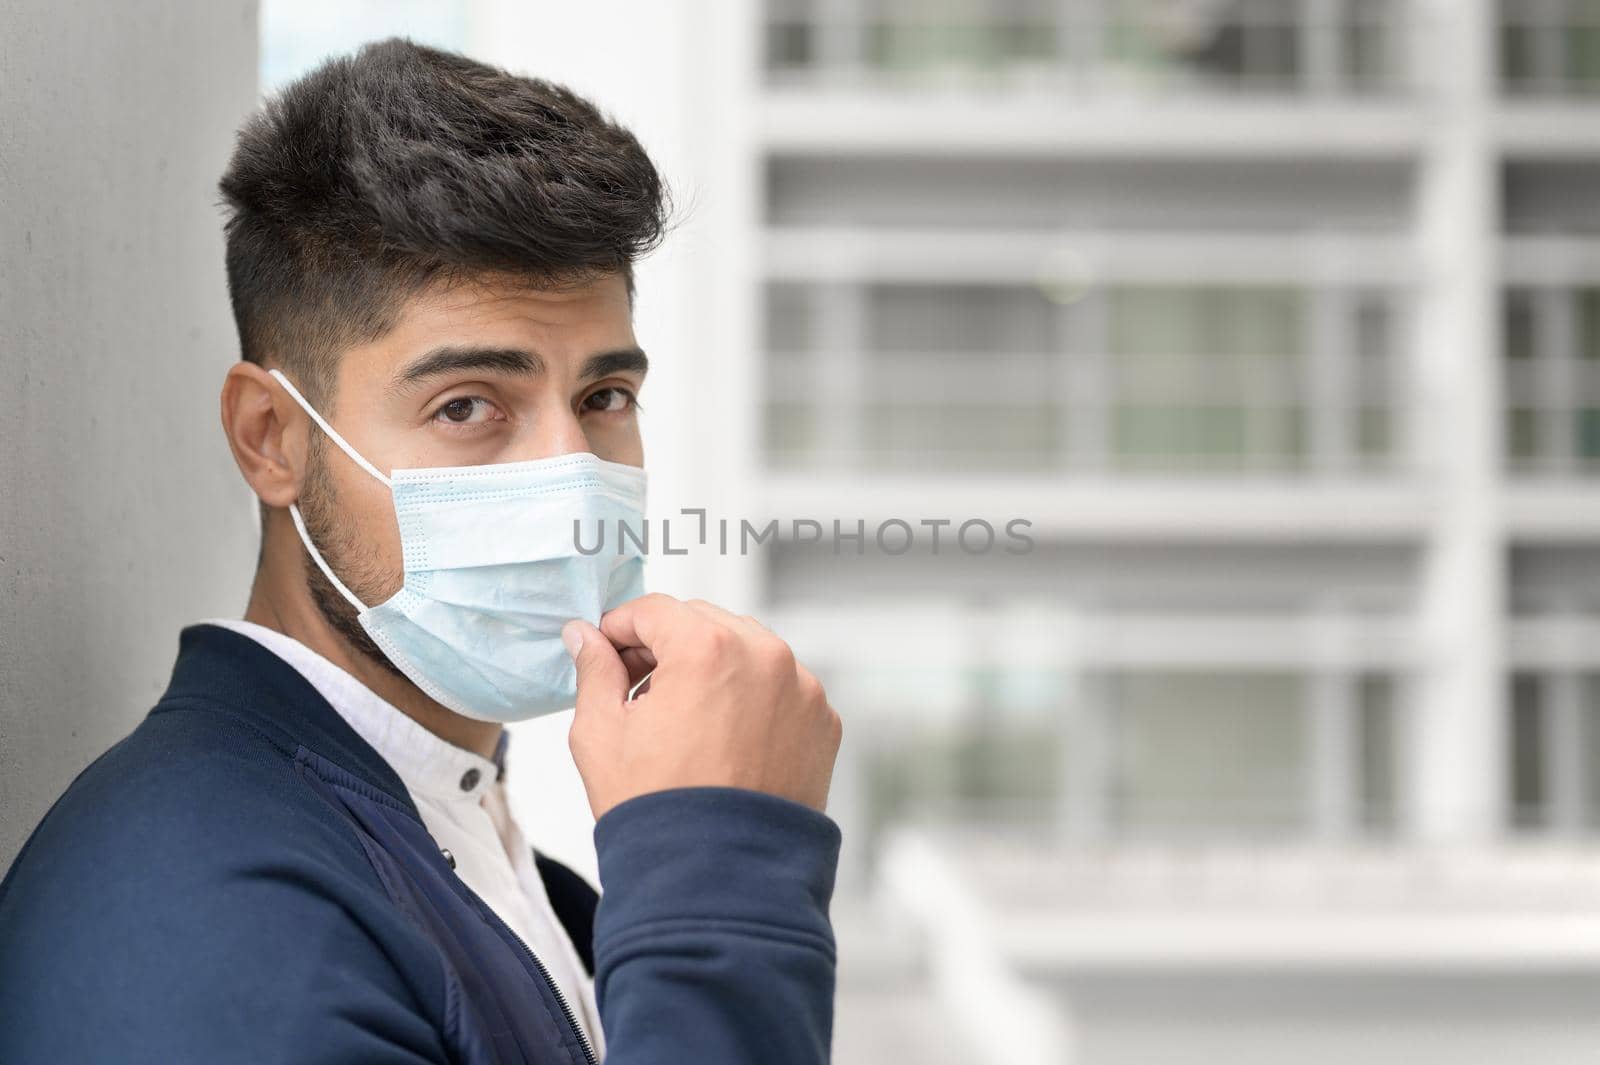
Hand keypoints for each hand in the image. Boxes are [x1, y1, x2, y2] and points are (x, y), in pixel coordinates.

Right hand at [562, 594, 841, 819]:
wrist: (718, 884)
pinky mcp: (823, 723)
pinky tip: (725, 739)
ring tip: (683, 718)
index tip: (606, 652)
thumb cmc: (655, 810)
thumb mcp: (601, 734)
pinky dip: (754, 700)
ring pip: (749, 651)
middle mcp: (766, 656)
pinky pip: (782, 689)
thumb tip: (585, 636)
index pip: (656, 610)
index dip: (621, 628)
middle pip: (705, 623)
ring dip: (714, 668)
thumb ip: (595, 670)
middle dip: (668, 646)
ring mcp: (803, 690)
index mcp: (708, 648)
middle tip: (638, 687)